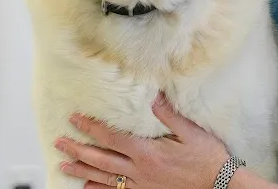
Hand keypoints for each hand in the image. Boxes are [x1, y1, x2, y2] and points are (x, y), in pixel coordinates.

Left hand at [55, 92, 229, 188]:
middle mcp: (139, 170)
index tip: (76, 120)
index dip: (92, 129)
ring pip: (104, 178)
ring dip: (82, 171)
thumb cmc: (207, 157)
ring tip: (63, 166)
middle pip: (101, 159)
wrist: (217, 184)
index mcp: (148, 152)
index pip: (112, 138)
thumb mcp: (191, 131)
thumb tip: (153, 97)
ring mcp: (141, 184)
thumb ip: (169, 115)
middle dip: (78, 150)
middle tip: (60, 143)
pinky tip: (87, 188)